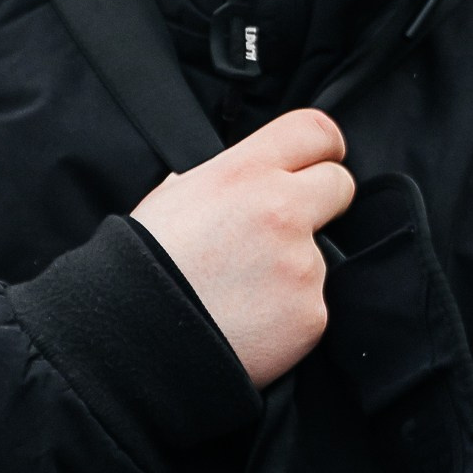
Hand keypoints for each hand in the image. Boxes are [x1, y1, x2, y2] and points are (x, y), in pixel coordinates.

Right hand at [132, 110, 353, 389]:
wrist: (133, 341)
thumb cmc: (141, 268)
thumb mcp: (170, 199)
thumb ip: (218, 180)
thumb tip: (235, 179)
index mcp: (244, 173)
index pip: (315, 131)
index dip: (323, 146)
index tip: (323, 160)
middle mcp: (281, 210)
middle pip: (339, 184)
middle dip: (322, 201)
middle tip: (287, 228)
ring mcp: (301, 264)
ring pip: (321, 255)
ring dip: (293, 270)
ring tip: (240, 292)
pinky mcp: (311, 314)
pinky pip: (312, 306)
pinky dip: (288, 316)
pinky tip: (249, 323)